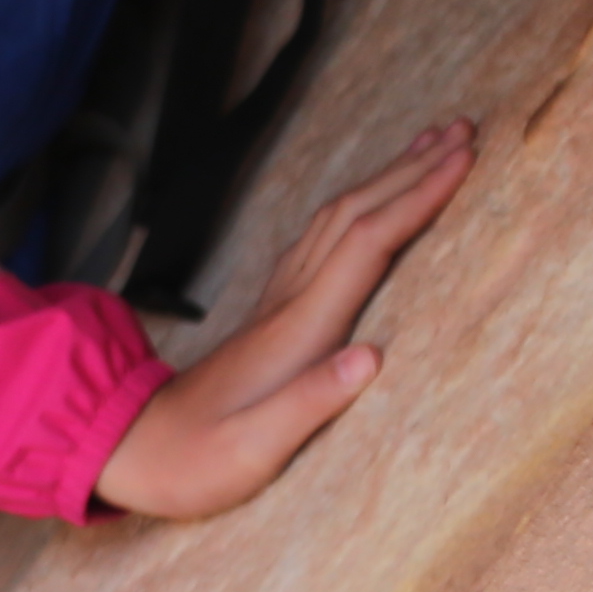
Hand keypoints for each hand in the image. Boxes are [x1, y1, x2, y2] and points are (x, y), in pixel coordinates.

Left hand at [93, 119, 478, 518]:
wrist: (129, 449)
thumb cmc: (194, 461)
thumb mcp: (252, 449)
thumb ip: (310, 404)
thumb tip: (372, 357)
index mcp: (297, 331)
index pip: (366, 245)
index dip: (416, 199)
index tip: (462, 160)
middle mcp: (287, 304)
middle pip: (353, 216)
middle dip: (411, 170)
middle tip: (463, 130)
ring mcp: (275, 305)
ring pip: (335, 221)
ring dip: (385, 180)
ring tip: (428, 147)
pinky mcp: (271, 317)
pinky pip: (321, 243)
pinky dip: (357, 212)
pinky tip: (368, 207)